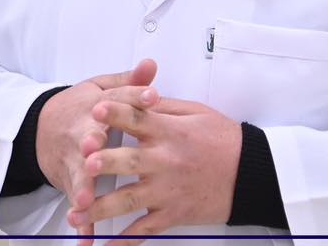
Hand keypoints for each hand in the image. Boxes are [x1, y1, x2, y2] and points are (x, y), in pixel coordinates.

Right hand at [35, 59, 158, 244]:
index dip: (134, 96)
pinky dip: (80, 222)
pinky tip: (84, 237)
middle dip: (92, 141)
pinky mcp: (69, 180)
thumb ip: (128, 81)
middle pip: (89, 136)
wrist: (39, 128)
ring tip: (85, 200)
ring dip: (81, 186)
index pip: (118, 99)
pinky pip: (75, 202)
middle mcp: (82, 131)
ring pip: (78, 173)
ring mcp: (73, 158)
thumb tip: (151, 64)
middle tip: (96, 146)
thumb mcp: (100, 88)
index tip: (152, 95)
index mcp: (96, 105)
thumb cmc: (79, 108)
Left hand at [65, 96, 242, 245]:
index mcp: (169, 132)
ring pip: (129, 200)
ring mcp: (168, 191)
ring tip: (75, 213)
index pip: (138, 120)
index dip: (117, 114)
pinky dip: (125, 239)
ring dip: (100, 207)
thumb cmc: (224, 139)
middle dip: (103, 164)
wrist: (252, 174)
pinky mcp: (173, 214)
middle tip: (82, 165)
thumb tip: (137, 96)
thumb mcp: (196, 113)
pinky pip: (145, 229)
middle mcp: (166, 162)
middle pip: (128, 163)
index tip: (95, 110)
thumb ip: (163, 107)